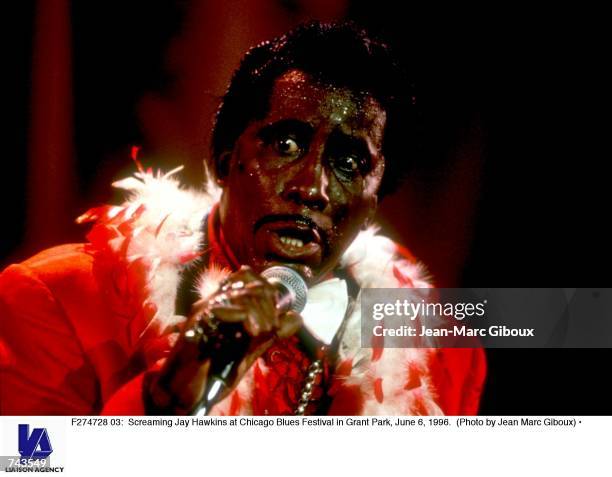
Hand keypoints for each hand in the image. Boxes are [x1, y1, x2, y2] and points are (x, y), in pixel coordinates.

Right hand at [144, 266, 301, 413]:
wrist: (182, 392)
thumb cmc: (211, 371)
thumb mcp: (248, 349)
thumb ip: (270, 333)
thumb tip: (295, 317)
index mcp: (223, 305)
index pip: (248, 277)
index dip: (268, 291)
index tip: (273, 315)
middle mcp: (212, 301)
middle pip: (253, 285)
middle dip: (269, 308)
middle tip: (266, 330)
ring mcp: (204, 310)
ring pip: (245, 295)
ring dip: (261, 316)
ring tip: (258, 334)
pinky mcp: (199, 322)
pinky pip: (230, 309)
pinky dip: (248, 318)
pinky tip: (251, 332)